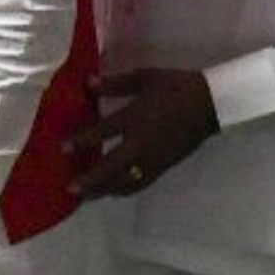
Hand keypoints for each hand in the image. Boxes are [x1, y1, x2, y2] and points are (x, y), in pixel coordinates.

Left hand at [67, 66, 218, 198]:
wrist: (212, 103)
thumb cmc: (176, 86)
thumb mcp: (144, 77)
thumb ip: (115, 83)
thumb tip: (87, 83)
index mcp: (136, 117)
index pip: (104, 132)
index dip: (82, 141)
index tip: (62, 150)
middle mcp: (143, 142)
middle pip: (113, 166)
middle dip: (91, 179)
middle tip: (70, 189)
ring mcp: (155, 157)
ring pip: (127, 180)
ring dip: (105, 189)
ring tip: (85, 197)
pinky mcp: (165, 165)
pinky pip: (142, 182)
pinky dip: (125, 189)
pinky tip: (113, 192)